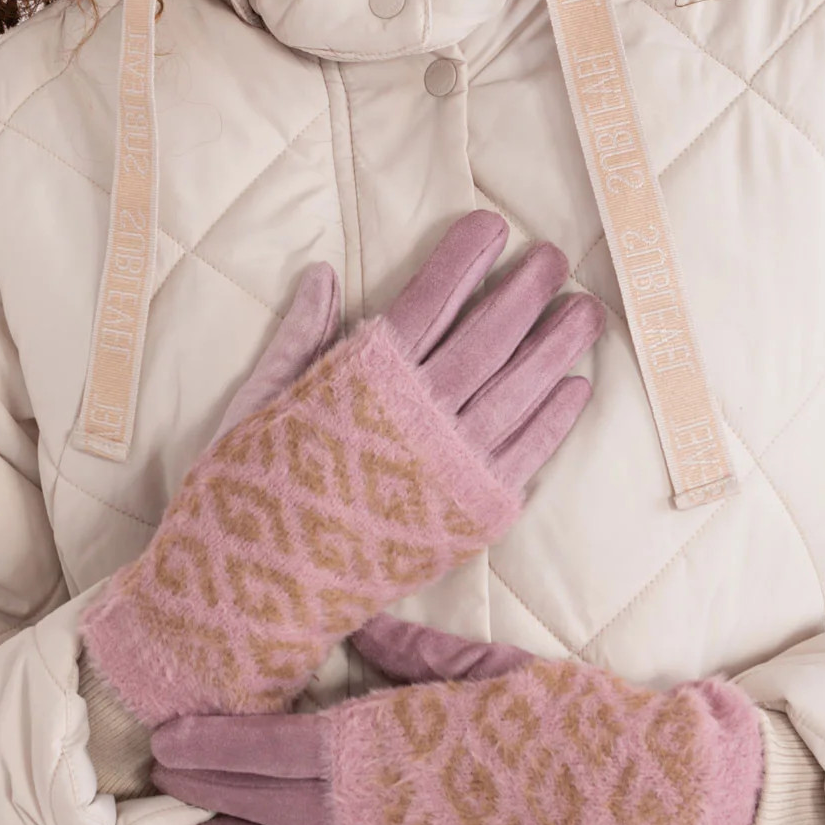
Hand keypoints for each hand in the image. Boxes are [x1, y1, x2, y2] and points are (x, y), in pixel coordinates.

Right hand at [80, 210, 605, 725]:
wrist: (250, 598)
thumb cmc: (239, 496)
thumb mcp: (255, 403)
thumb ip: (300, 339)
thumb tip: (324, 273)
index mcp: (361, 379)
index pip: (430, 300)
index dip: (465, 259)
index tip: (493, 226)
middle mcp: (415, 416)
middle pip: (487, 337)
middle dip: (523, 292)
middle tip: (552, 258)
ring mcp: (450, 468)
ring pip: (519, 390)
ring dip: (557, 347)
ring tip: (584, 310)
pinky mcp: (469, 518)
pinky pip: (526, 457)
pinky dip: (554, 420)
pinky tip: (575, 388)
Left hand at [152, 618, 766, 824]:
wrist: (632, 804)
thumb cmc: (562, 718)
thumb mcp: (480, 664)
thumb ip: (403, 650)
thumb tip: (347, 623)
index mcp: (380, 738)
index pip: (268, 743)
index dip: (213, 741)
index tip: (169, 735)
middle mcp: (370, 805)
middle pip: (262, 801)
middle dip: (205, 790)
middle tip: (157, 781)